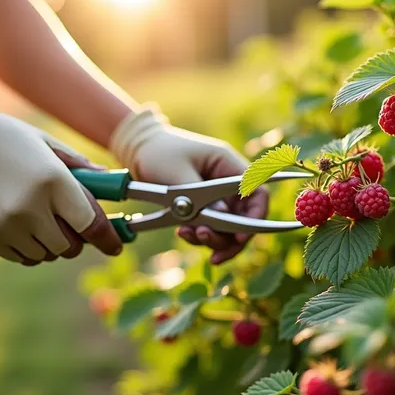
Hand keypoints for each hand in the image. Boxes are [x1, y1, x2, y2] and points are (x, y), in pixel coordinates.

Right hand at [0, 80, 122, 264]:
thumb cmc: (3, 138)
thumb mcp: (46, 143)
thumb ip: (79, 167)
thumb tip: (108, 182)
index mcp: (53, 180)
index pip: (91, 224)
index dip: (108, 239)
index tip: (115, 245)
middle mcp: (32, 207)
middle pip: (69, 246)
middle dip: (76, 239)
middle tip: (72, 226)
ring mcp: (7, 225)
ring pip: (45, 255)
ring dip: (51, 244)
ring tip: (41, 221)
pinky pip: (21, 257)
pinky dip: (29, 249)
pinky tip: (23, 227)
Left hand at [109, 106, 267, 263]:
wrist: (137, 149)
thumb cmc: (158, 152)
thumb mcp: (176, 173)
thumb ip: (199, 197)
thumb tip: (222, 218)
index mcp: (227, 165)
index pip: (257, 191)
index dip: (256, 216)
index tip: (240, 237)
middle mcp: (227, 182)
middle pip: (245, 217)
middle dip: (230, 237)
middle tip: (208, 245)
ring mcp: (216, 196)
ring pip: (228, 227)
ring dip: (213, 238)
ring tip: (187, 235)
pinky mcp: (203, 207)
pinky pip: (211, 228)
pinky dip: (200, 236)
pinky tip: (183, 233)